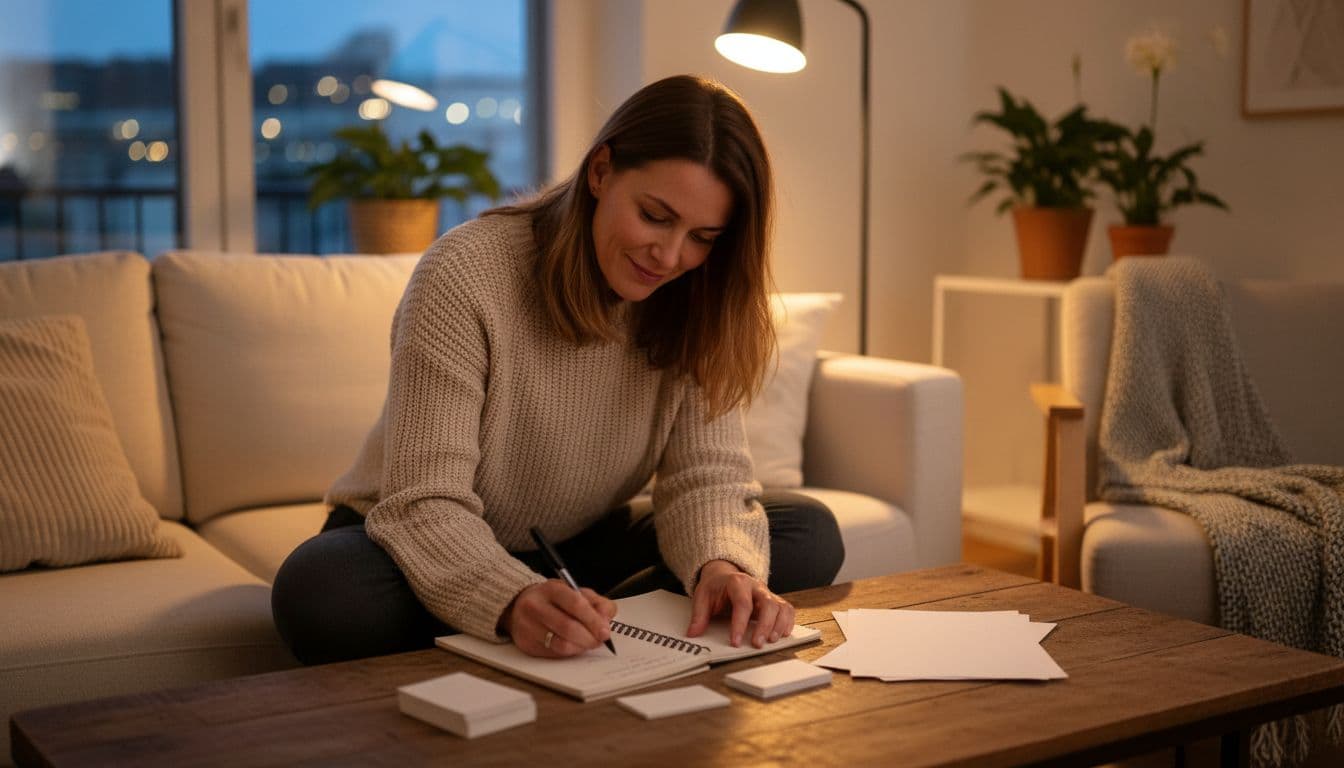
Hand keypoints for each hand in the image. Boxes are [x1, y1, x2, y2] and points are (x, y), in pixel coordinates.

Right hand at [502, 580, 616, 657]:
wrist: (518, 605)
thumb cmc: (552, 599)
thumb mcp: (575, 591)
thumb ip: (596, 602)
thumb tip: (606, 619)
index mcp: (550, 589)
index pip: (575, 604)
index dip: (593, 620)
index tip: (605, 631)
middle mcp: (535, 606)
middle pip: (568, 627)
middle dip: (589, 638)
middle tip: (599, 641)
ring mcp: (528, 626)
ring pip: (560, 645)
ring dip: (580, 647)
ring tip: (587, 643)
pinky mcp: (526, 644)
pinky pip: (553, 654)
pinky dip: (569, 652)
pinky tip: (573, 646)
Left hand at [687, 560, 794, 647]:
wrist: (724, 574)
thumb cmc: (715, 587)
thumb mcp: (702, 597)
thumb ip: (699, 615)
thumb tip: (693, 634)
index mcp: (737, 583)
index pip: (742, 604)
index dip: (739, 624)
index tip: (735, 641)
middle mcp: (756, 586)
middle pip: (768, 604)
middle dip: (764, 626)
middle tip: (756, 644)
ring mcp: (767, 593)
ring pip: (781, 606)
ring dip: (779, 625)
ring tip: (771, 641)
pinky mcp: (774, 600)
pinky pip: (787, 609)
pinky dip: (788, 622)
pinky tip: (782, 634)